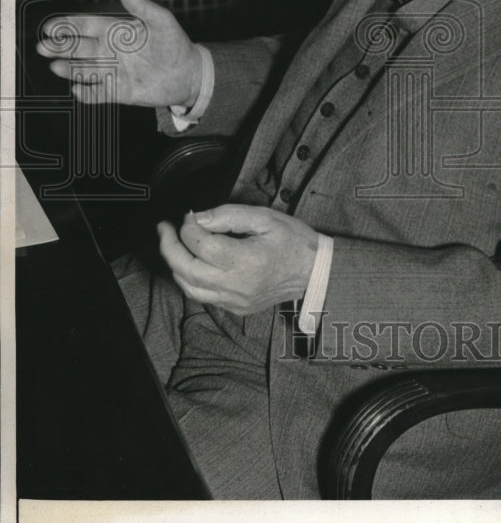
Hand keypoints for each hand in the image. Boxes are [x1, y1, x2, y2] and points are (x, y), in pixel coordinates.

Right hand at [36, 0, 203, 106]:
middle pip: (77, 48)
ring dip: (69, 69)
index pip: (84, 26)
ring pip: (84, 70)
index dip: (66, 26)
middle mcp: (108, 51)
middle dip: (59, 47)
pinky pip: (98, 94)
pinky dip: (88, 93)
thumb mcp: (160, 20)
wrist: (188, 73)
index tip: (50, 27)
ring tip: (56, 67)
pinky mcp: (119, 92)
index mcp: (114, 31)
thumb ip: (140, 4)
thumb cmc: (174, 43)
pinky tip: (78, 90)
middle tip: (43, 47)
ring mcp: (112, 71)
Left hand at [157, 205, 318, 314]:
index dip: (188, 226)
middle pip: (185, 269)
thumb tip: (197, 218)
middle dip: (169, 246)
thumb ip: (228, 215)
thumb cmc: (292, 240)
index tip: (190, 214)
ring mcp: (234, 300)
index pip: (200, 244)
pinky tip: (191, 263)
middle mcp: (236, 285)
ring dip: (175, 265)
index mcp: (245, 260)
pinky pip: (202, 296)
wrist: (314, 272)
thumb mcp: (264, 217)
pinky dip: (190, 279)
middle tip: (164, 228)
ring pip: (189, 287)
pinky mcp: (235, 308)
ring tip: (172, 244)